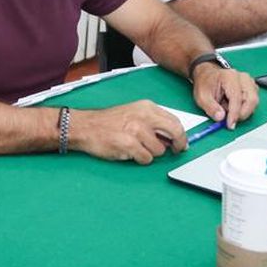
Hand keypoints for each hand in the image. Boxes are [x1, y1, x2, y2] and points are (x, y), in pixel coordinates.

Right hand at [69, 100, 186, 164]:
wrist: (85, 127)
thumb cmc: (108, 123)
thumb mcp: (134, 114)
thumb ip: (153, 122)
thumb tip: (173, 138)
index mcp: (147, 107)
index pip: (175, 121)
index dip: (181, 135)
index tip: (181, 143)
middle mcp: (144, 116)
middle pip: (175, 132)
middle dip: (177, 145)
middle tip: (173, 151)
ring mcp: (136, 130)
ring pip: (159, 150)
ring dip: (151, 154)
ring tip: (136, 148)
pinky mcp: (129, 144)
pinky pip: (146, 159)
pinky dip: (140, 159)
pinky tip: (129, 152)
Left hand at [191, 64, 258, 128]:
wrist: (208, 75)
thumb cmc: (206, 83)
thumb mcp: (202, 97)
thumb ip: (210, 108)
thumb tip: (221, 117)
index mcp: (229, 77)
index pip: (237, 98)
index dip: (234, 114)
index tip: (230, 125)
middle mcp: (242, 78)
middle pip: (251, 100)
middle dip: (242, 114)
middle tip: (231, 121)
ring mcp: (249, 82)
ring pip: (254, 101)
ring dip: (243, 110)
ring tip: (227, 108)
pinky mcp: (252, 87)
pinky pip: (253, 101)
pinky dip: (245, 108)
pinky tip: (233, 105)